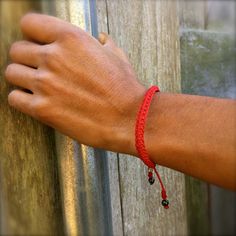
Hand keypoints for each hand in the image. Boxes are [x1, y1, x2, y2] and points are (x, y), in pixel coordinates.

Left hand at [5, 13, 144, 154]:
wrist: (130, 118)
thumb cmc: (124, 89)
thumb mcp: (117, 56)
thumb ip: (104, 43)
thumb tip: (101, 39)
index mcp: (71, 38)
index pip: (30, 24)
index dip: (33, 34)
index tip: (37, 43)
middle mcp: (53, 57)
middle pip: (17, 50)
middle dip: (27, 59)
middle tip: (39, 68)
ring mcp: (45, 84)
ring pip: (12, 73)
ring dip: (22, 78)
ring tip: (37, 86)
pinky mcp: (43, 109)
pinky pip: (14, 98)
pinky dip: (22, 99)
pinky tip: (36, 101)